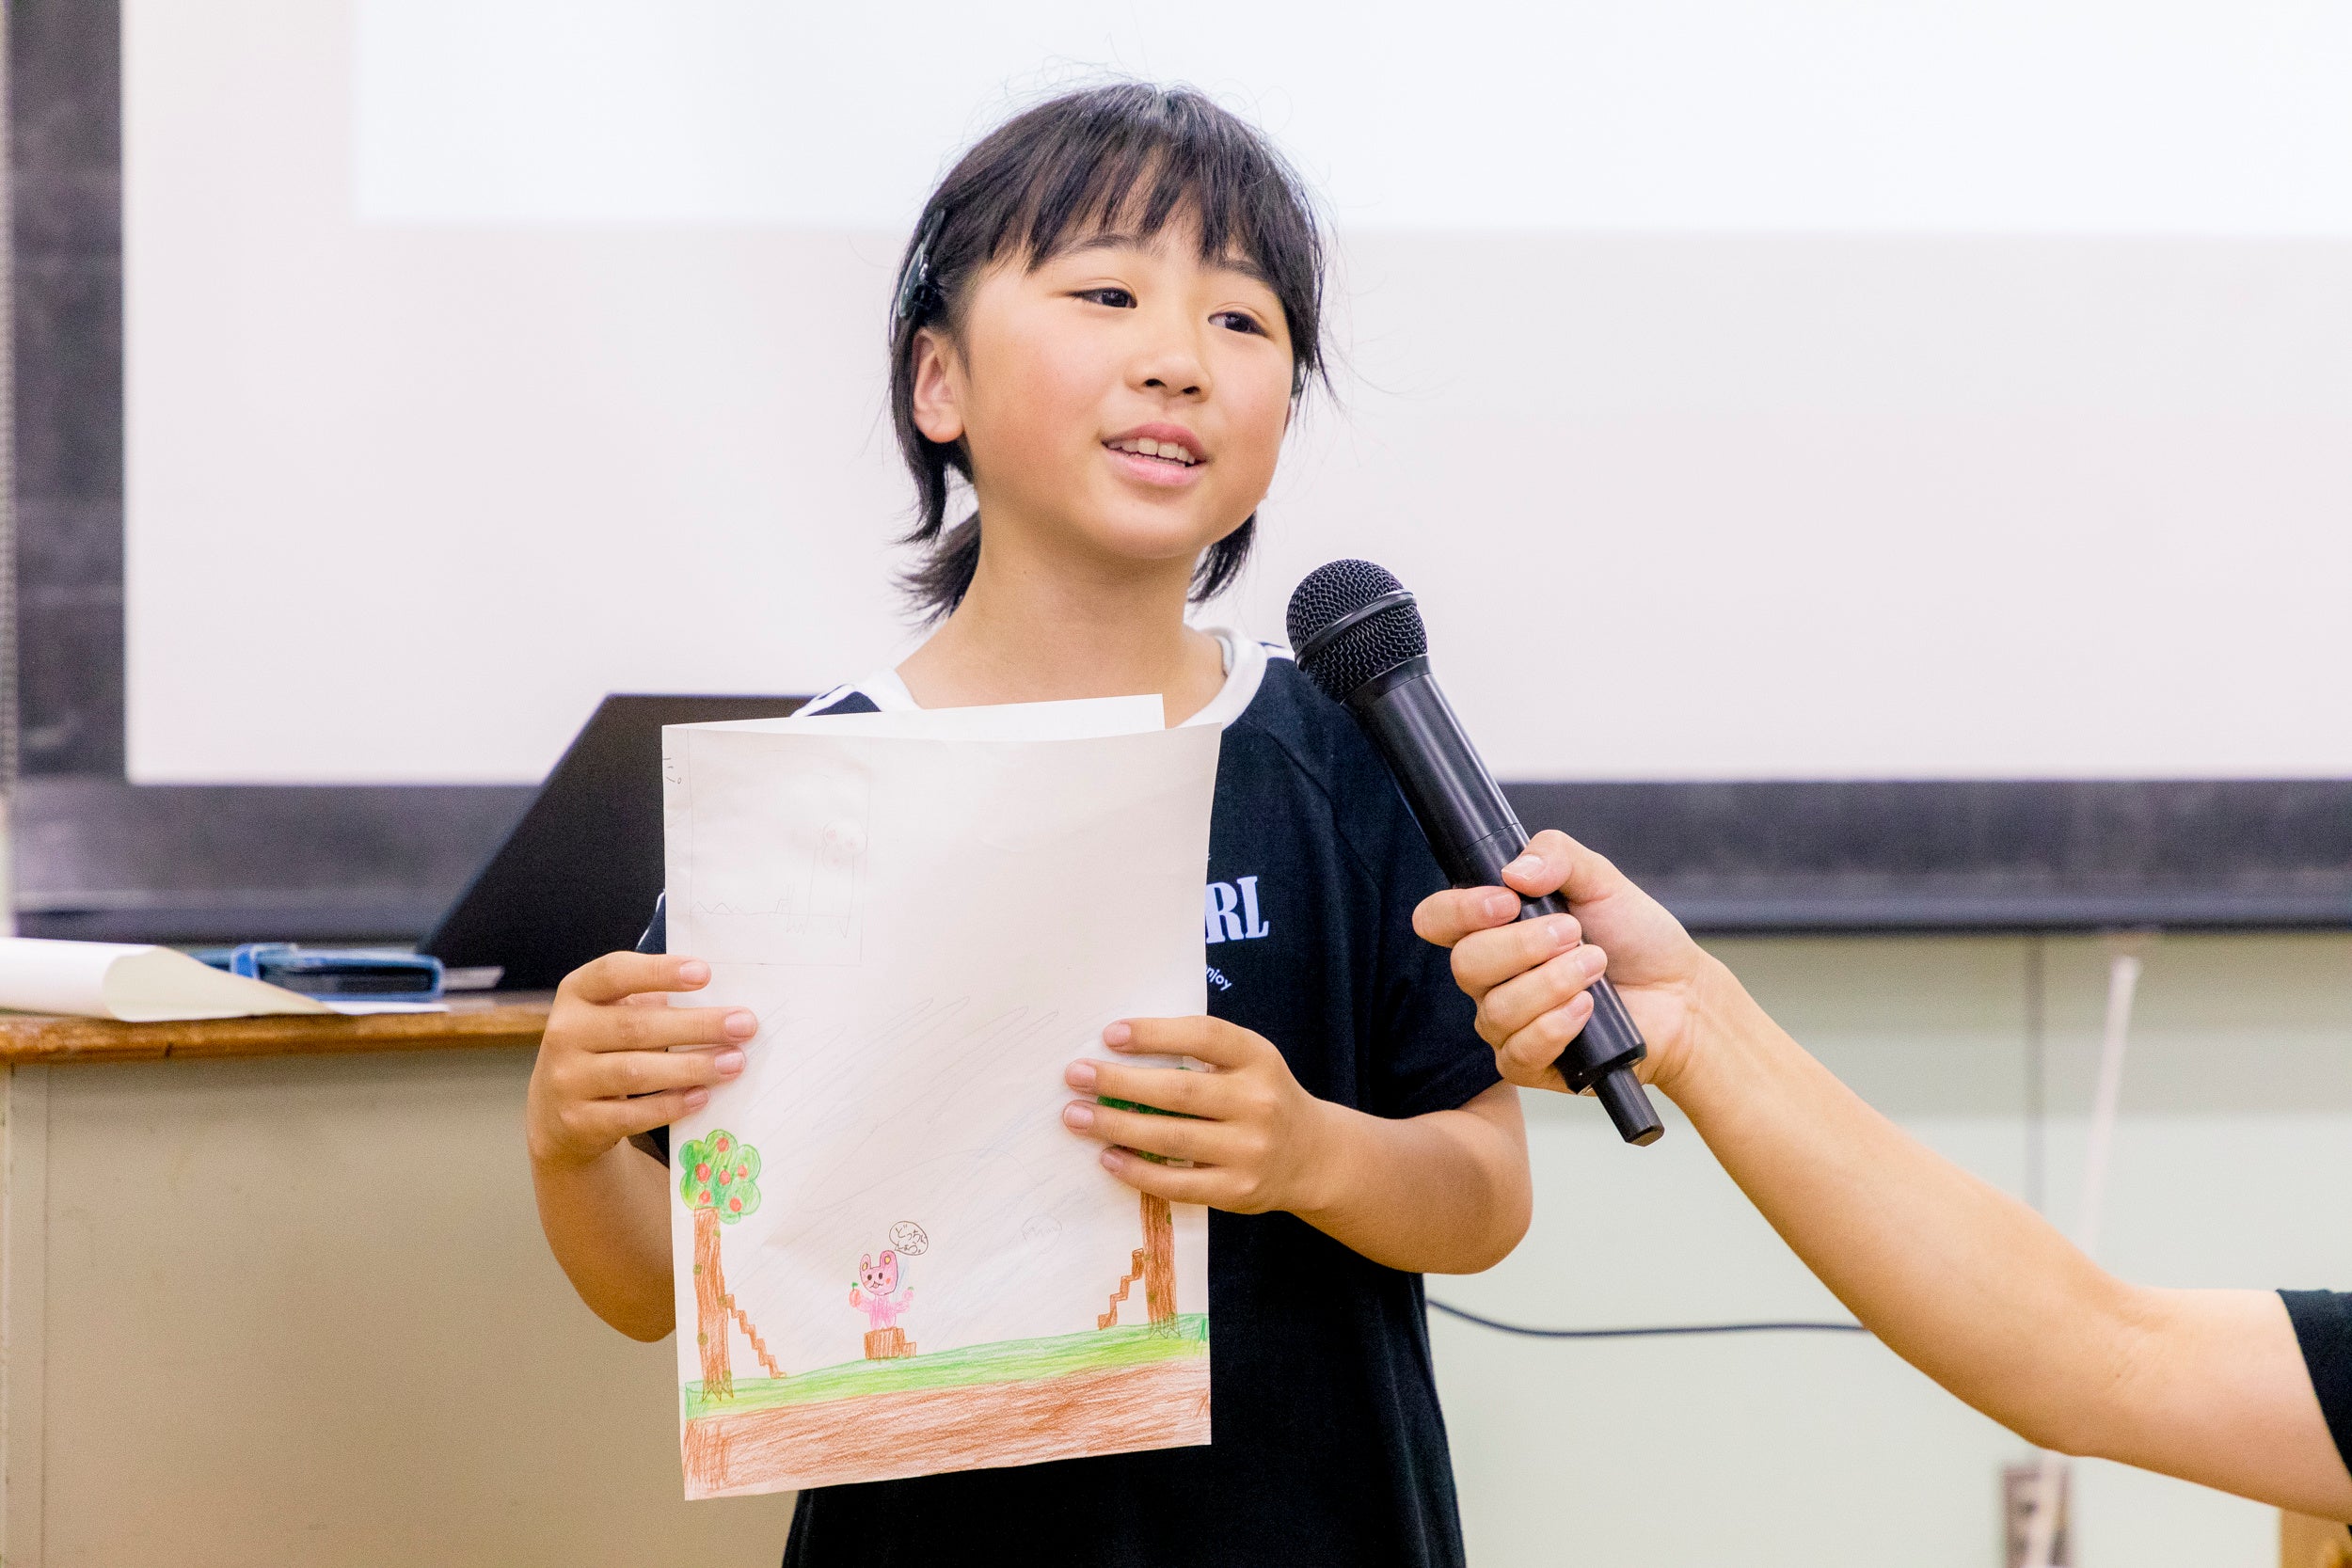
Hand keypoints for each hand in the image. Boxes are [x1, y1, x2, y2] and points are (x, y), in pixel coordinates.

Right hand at [525, 951, 755, 1168]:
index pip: (614, 973)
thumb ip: (652, 1002)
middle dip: (697, 1025)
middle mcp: (564, 1033)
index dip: (659, 971)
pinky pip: (632, 1115)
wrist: (558, 1113)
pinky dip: (671, 1105)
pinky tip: (703, 1096)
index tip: (705, 973)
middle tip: (744, 1024)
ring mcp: (567, 1079)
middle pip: (635, 1026)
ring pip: (636, 1072)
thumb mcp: (613, 1014)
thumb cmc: (605, 1048)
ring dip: (692, 1066)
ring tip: (734, 1062)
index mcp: (576, 993)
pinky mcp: (578, 1121)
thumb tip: (722, 1004)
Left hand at [1061, 1017, 1336, 1215]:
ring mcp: (1249, 1150)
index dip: (1155, 1034)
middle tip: (1075, 1075)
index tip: (1110, 1034)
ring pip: (1171, 1137)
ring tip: (1076, 1116)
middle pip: (1178, 1091)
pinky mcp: (1237, 1189)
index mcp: (1258, 1058)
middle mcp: (1258, 1102)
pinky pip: (1176, 1182)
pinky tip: (1107, 1156)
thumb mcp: (1248, 1062)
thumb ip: (1200, 1052)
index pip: (1205, 1036)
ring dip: (1116, 1125)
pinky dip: (1136, 1170)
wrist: (1311, 1155)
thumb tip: (1118, 1049)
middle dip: (1119, 1082)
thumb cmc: (1261, 1097)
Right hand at [1410, 830, 1716, 1097]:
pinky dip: (1555, 1027)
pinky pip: (1518, 1051)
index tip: (1507, 901)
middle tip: (1574, 933)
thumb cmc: (1637, 938)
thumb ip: (1556, 856)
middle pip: (1465, 964)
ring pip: (1496, 1009)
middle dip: (1524, 945)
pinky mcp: (1528, 1064)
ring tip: (1596, 967)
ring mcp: (1506, 1022)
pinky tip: (1587, 1010)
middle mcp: (1491, 977)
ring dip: (1552, 983)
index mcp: (1494, 927)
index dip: (1460, 910)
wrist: (1682, 993)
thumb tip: (1513, 871)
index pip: (1437, 919)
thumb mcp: (1601, 879)